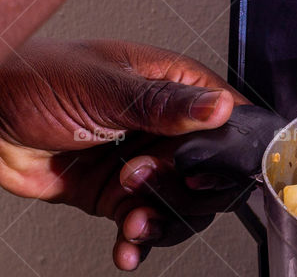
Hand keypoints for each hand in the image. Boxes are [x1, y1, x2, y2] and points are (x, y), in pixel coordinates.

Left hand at [0, 40, 247, 269]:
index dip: (226, 153)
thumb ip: (164, 103)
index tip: (203, 173)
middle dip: (184, 191)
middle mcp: (168, 127)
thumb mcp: (104, 88)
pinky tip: (126, 246)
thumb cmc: (37, 79)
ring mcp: (146, 163)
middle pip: (212, 172)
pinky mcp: (118, 194)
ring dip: (160, 219)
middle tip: (143, 180)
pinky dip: (138, 240)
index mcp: (177, 86)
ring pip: (182, 204)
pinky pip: (144, 222)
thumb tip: (220, 107)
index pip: (230, 121)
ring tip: (130, 218)